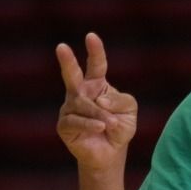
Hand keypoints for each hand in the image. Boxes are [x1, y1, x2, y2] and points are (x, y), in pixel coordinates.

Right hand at [56, 32, 137, 173]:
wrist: (110, 153)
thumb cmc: (119, 127)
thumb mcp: (129, 110)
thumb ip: (121, 100)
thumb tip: (100, 98)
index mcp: (97, 84)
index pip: (96, 65)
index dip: (95, 51)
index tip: (91, 36)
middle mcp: (80, 93)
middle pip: (72, 75)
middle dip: (67, 61)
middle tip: (61, 46)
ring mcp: (69, 108)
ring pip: (82, 104)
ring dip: (99, 114)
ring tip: (111, 124)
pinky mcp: (64, 125)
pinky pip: (76, 121)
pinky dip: (91, 124)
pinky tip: (101, 127)